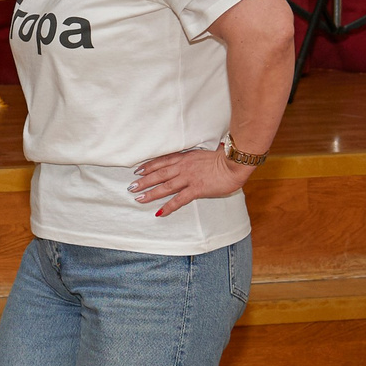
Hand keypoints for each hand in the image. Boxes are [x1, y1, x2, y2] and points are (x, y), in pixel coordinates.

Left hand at [131, 144, 251, 217]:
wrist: (234, 162)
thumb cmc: (223, 157)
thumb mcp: (204, 153)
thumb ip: (195, 157)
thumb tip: (192, 159)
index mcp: (185, 157)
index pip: (162, 161)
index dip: (149, 166)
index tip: (138, 170)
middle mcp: (184, 167)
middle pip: (159, 174)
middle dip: (144, 180)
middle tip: (131, 186)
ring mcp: (189, 178)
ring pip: (165, 186)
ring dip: (151, 193)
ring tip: (139, 198)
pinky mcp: (196, 189)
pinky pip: (179, 200)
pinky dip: (168, 206)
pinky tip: (159, 212)